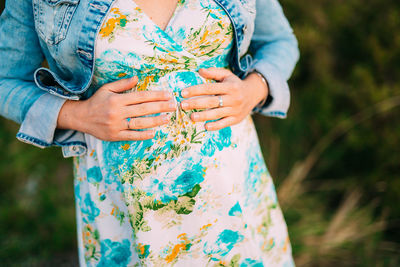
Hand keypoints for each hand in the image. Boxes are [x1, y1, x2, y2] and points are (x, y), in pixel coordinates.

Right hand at [57, 76, 176, 140]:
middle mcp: (117, 112)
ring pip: (139, 123)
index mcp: (117, 99)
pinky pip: (131, 136)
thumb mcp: (107, 89)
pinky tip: (154, 133)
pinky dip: (143, 135)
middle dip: (160, 107)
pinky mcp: (115, 136)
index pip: (140, 96)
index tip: (167, 94)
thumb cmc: (96, 102)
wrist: (81, 117)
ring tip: (167, 118)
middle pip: (143, 109)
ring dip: (155, 121)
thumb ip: (122, 84)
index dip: (155, 95)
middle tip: (173, 105)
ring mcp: (116, 125)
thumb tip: (137, 78)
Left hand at [180, 67, 268, 130]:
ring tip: (191, 117)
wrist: (253, 94)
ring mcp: (235, 110)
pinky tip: (205, 127)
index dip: (196, 90)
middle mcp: (233, 98)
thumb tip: (200, 71)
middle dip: (196, 103)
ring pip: (217, 113)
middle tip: (183, 105)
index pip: (210, 88)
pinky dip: (216, 126)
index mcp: (230, 86)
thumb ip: (213, 72)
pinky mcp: (236, 119)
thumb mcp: (226, 75)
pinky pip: (225, 123)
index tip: (183, 93)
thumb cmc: (234, 84)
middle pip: (212, 101)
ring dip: (204, 116)